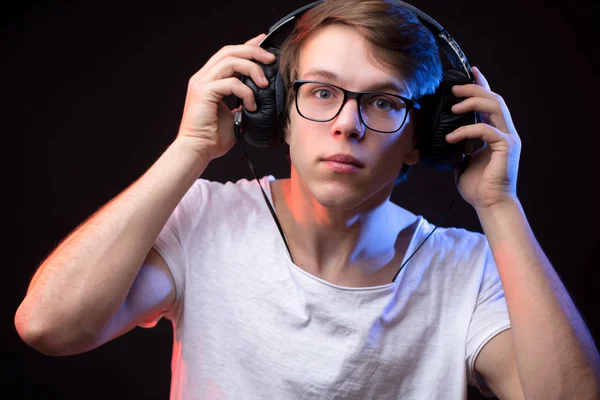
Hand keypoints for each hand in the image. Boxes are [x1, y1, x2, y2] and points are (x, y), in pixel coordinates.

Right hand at [176, 33, 275, 159]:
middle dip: (253, 51)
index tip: (264, 43)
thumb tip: (257, 98)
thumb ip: (242, 103)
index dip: (247, 46)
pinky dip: (246, 92)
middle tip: (271, 59)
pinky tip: (251, 105)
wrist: (198, 150)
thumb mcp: (233, 115)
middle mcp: (203, 77)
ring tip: (264, 83)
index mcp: (209, 80)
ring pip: (230, 61)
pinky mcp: (204, 92)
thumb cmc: (212, 137)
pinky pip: (231, 83)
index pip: (228, 54)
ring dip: (252, 69)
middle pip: (229, 51)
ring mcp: (202, 83)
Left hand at [445, 66, 521, 210]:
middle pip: (494, 99)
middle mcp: (505, 132)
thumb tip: (443, 137)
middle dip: (474, 89)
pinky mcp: (506, 147)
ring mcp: (508, 138)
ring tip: (453, 106)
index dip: (481, 85)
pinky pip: (486, 130)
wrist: (489, 205)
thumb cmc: (478, 187)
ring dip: (472, 102)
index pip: (489, 103)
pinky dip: (466, 130)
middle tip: (454, 88)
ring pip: (494, 107)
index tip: (470, 71)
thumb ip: (459, 147)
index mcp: (496, 133)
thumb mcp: (462, 162)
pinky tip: (451, 136)